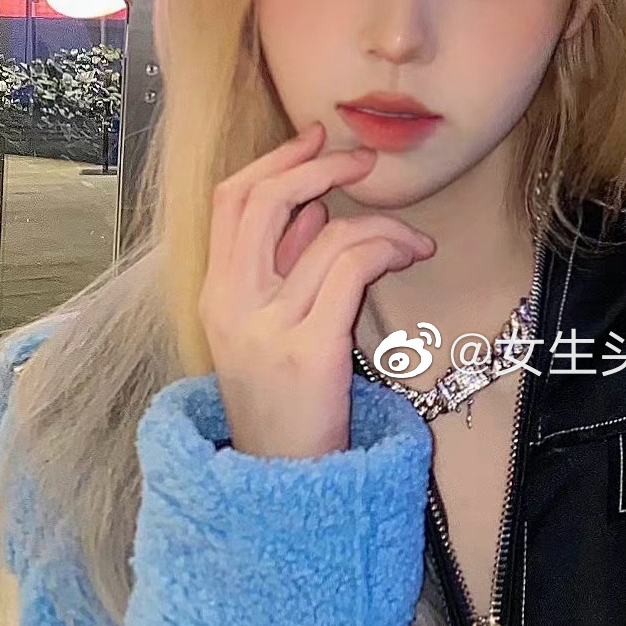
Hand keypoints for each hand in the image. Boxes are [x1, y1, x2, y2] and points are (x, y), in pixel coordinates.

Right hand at [200, 120, 434, 457]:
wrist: (281, 485)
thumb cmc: (285, 409)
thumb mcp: (268, 331)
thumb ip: (283, 269)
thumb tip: (311, 210)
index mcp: (215, 295)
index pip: (231, 201)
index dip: (276, 159)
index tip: (317, 140)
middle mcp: (231, 304)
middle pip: (264, 200)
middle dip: (319, 166)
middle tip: (364, 161)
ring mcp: (266, 327)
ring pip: (326, 234)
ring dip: (379, 222)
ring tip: (410, 240)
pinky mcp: (308, 349)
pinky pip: (351, 268)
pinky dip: (387, 248)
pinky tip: (410, 255)